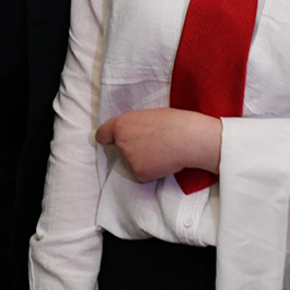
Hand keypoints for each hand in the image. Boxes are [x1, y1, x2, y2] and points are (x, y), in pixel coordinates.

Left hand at [94, 108, 220, 182]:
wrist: (187, 138)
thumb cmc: (172, 122)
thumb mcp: (146, 116)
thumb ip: (132, 126)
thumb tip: (130, 134)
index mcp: (120, 125)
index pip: (102, 135)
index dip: (108, 138)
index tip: (111, 141)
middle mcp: (120, 143)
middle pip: (120, 150)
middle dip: (132, 148)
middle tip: (151, 143)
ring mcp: (129, 160)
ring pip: (132, 163)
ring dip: (142, 160)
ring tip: (160, 151)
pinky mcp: (139, 174)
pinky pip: (142, 174)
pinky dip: (151, 171)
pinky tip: (163, 161)